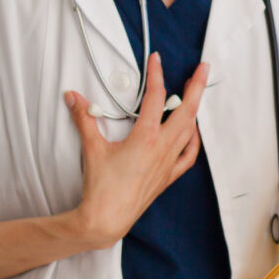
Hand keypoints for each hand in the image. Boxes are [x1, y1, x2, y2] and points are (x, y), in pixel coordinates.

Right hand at [65, 56, 208, 247]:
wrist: (107, 218)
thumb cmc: (102, 187)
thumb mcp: (92, 148)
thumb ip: (84, 119)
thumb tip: (74, 98)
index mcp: (145, 137)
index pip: (154, 97)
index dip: (156, 74)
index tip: (156, 60)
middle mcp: (162, 147)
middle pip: (186, 110)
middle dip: (196, 86)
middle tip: (203, 69)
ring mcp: (168, 162)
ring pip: (190, 130)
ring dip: (195, 109)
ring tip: (196, 95)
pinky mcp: (167, 176)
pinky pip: (188, 155)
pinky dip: (193, 140)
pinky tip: (192, 132)